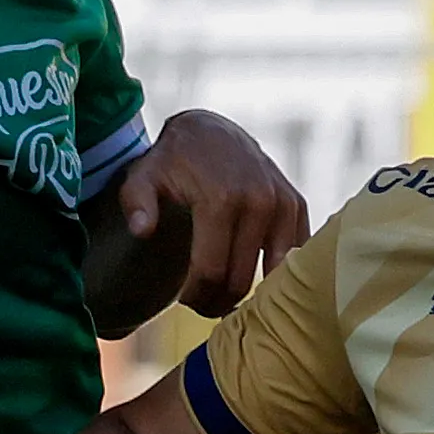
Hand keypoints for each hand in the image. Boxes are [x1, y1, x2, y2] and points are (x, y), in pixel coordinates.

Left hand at [114, 111, 308, 316]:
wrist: (212, 131)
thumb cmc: (172, 161)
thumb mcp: (142, 177)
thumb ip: (137, 204)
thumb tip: (143, 231)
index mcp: (220, 199)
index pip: (211, 273)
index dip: (195, 296)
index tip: (183, 299)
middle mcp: (258, 202)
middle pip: (241, 281)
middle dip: (218, 301)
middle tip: (203, 303)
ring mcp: (282, 204)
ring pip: (271, 276)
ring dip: (249, 293)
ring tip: (225, 292)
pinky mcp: (296, 205)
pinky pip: (293, 257)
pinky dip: (275, 274)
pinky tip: (252, 275)